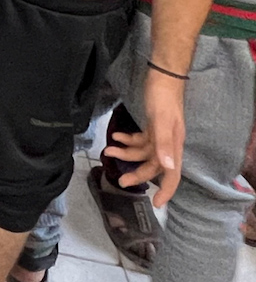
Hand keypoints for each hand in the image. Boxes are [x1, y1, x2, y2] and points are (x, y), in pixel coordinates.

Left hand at [104, 72, 185, 206]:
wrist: (163, 78)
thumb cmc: (163, 99)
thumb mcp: (161, 122)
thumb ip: (163, 144)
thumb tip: (168, 167)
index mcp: (174, 146)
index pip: (172, 174)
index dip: (166, 190)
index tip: (157, 204)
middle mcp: (168, 144)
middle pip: (154, 166)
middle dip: (137, 174)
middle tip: (119, 179)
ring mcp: (160, 135)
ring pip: (143, 153)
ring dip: (126, 154)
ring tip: (107, 149)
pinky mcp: (152, 126)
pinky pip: (140, 140)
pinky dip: (127, 140)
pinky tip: (115, 136)